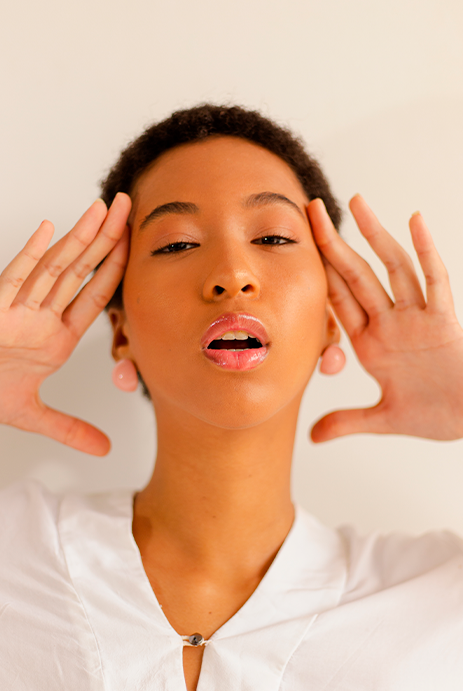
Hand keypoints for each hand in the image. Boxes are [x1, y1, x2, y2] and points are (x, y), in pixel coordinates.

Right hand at [0, 193, 130, 454]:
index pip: (95, 297)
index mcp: (57, 337)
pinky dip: (29, 257)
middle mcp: (42, 317)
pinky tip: (48, 232)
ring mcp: (18, 311)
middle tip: (129, 206)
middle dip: (106, 240)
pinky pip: (13, 280)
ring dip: (77, 240)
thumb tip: (104, 450)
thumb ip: (70, 429)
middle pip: (80, 272)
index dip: (117, 270)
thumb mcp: (35, 417)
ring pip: (52, 269)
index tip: (137, 244)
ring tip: (101, 211)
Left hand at [307, 195, 462, 442]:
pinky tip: (414, 221)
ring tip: (355, 201)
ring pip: (393, 268)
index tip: (299, 245)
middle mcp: (390, 323)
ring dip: (375, 236)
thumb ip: (347, 421)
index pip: (338, 299)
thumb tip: (311, 436)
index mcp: (370, 343)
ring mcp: (417, 319)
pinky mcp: (444, 322)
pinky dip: (426, 252)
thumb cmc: (433, 415)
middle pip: (357, 274)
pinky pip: (435, 282)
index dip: (318, 271)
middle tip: (311, 207)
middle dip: (334, 242)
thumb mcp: (382, 419)